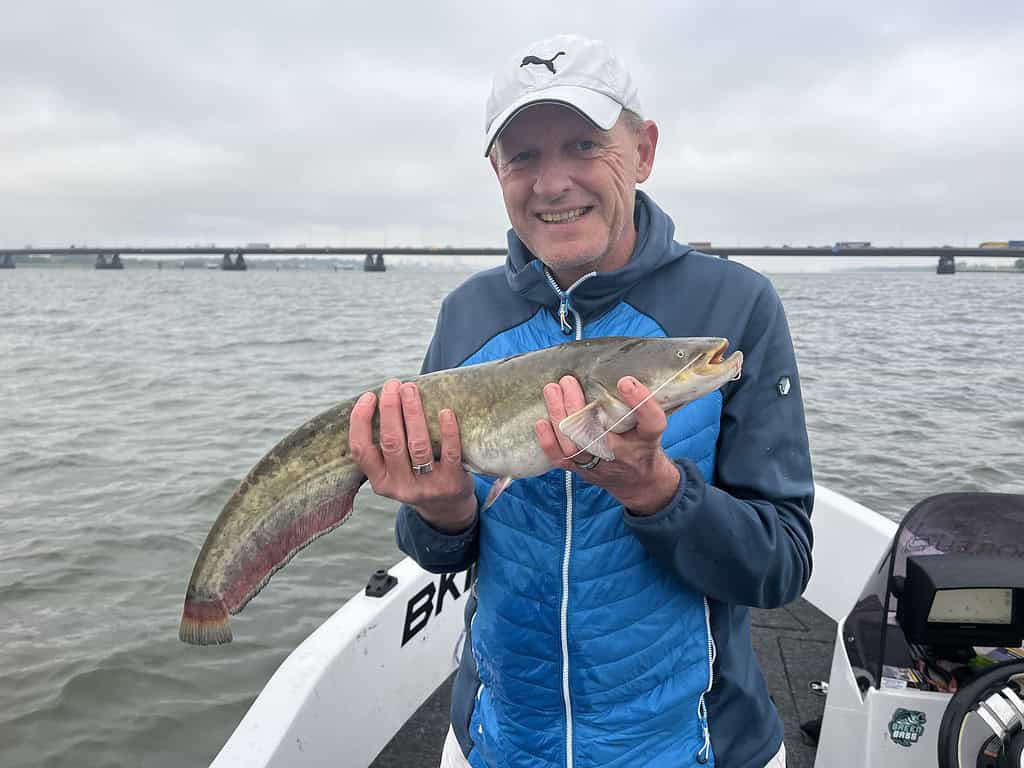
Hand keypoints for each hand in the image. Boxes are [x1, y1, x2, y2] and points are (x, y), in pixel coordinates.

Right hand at [349, 379, 476, 532]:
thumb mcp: (393, 470)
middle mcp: (400, 487)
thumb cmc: (416, 476)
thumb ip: (384, 445)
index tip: (368, 396)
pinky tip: (445, 411)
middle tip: (393, 384)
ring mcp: (427, 486)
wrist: (447, 508)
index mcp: (380, 481)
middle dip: (390, 409)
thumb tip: (381, 397)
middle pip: (391, 442)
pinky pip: (450, 453)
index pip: (361, 450)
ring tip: (411, 389)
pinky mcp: (452, 483)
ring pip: (418, 445)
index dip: (361, 421)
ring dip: (414, 413)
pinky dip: (447, 431)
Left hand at [534, 375, 679, 514]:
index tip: (625, 382)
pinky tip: (541, 422)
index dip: (640, 402)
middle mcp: (623, 455)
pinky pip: (562, 459)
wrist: (637, 481)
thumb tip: (622, 379)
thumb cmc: (641, 443)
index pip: (651, 423)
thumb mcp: (651, 423)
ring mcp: (599, 465)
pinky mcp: (581, 470)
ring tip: (551, 390)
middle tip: (568, 380)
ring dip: (559, 416)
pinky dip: (549, 442)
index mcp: (646, 440)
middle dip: (579, 407)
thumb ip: (642, 403)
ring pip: (575, 446)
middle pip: (600, 435)